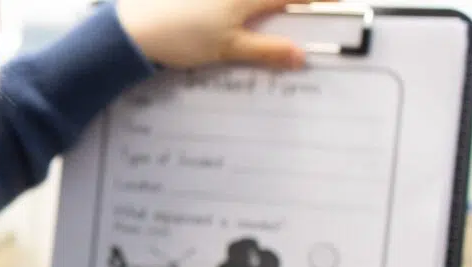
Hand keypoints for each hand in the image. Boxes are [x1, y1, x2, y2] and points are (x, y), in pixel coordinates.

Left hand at [115, 0, 325, 69]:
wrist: (133, 28)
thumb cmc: (179, 35)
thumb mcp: (228, 47)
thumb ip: (266, 50)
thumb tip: (300, 56)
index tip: (339, 4)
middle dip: (292, 5)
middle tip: (311, 12)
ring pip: (254, 2)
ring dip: (267, 10)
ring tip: (278, 23)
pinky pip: (234, 5)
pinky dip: (247, 11)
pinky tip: (248, 22)